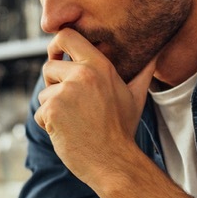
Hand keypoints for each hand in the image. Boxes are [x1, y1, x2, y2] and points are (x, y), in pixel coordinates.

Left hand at [36, 28, 155, 185]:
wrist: (114, 161)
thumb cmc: (122, 129)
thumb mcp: (136, 95)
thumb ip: (142, 72)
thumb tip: (156, 54)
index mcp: (100, 66)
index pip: (66, 36)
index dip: (56, 44)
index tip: (56, 55)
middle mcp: (82, 74)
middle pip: (49, 66)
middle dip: (53, 85)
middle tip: (72, 105)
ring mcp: (65, 92)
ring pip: (44, 93)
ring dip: (52, 109)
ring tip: (75, 122)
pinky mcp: (52, 110)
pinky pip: (40, 112)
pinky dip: (48, 125)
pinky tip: (68, 133)